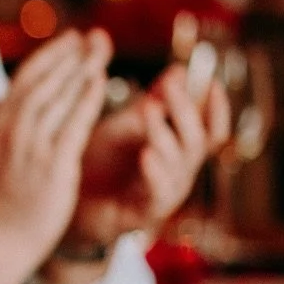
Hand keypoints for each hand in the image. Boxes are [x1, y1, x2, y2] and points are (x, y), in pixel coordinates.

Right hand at [0, 29, 108, 283]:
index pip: (23, 79)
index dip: (49, 56)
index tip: (70, 40)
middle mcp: (8, 130)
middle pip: (44, 80)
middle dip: (70, 55)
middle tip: (93, 37)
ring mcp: (29, 146)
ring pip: (59, 96)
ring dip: (80, 69)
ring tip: (101, 51)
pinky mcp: (52, 165)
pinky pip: (74, 122)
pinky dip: (87, 98)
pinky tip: (101, 82)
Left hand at [64, 64, 231, 257]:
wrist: (67, 198)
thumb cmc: (100, 162)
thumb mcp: (126, 126)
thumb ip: (154, 102)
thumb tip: (179, 70)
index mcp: (179, 151)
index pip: (212, 131)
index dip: (217, 109)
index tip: (211, 81)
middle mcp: (178, 172)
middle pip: (198, 141)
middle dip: (185, 110)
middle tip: (170, 86)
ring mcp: (164, 194)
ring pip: (179, 165)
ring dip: (165, 134)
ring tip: (150, 111)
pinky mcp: (144, 213)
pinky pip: (158, 193)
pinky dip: (155, 172)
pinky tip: (146, 153)